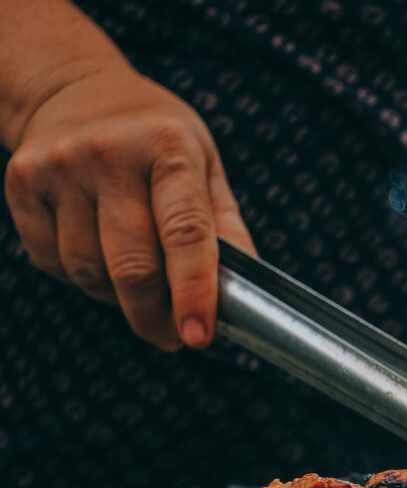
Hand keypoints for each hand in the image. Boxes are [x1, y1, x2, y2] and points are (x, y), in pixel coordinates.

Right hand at [4, 64, 253, 349]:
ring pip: (89, 272)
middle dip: (155, 316)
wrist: (76, 90)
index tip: (199, 337)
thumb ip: (225, 229)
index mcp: (169, 147)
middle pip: (132, 266)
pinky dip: (82, 279)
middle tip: (173, 337)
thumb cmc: (156, 140)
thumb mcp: (206, 166)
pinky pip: (54, 262)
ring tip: (138, 287)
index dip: (194, 293)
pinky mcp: (21, 183)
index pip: (185, 234)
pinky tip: (99, 258)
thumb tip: (243, 296)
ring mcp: (59, 167)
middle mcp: (109, 154)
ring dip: (118, 298)